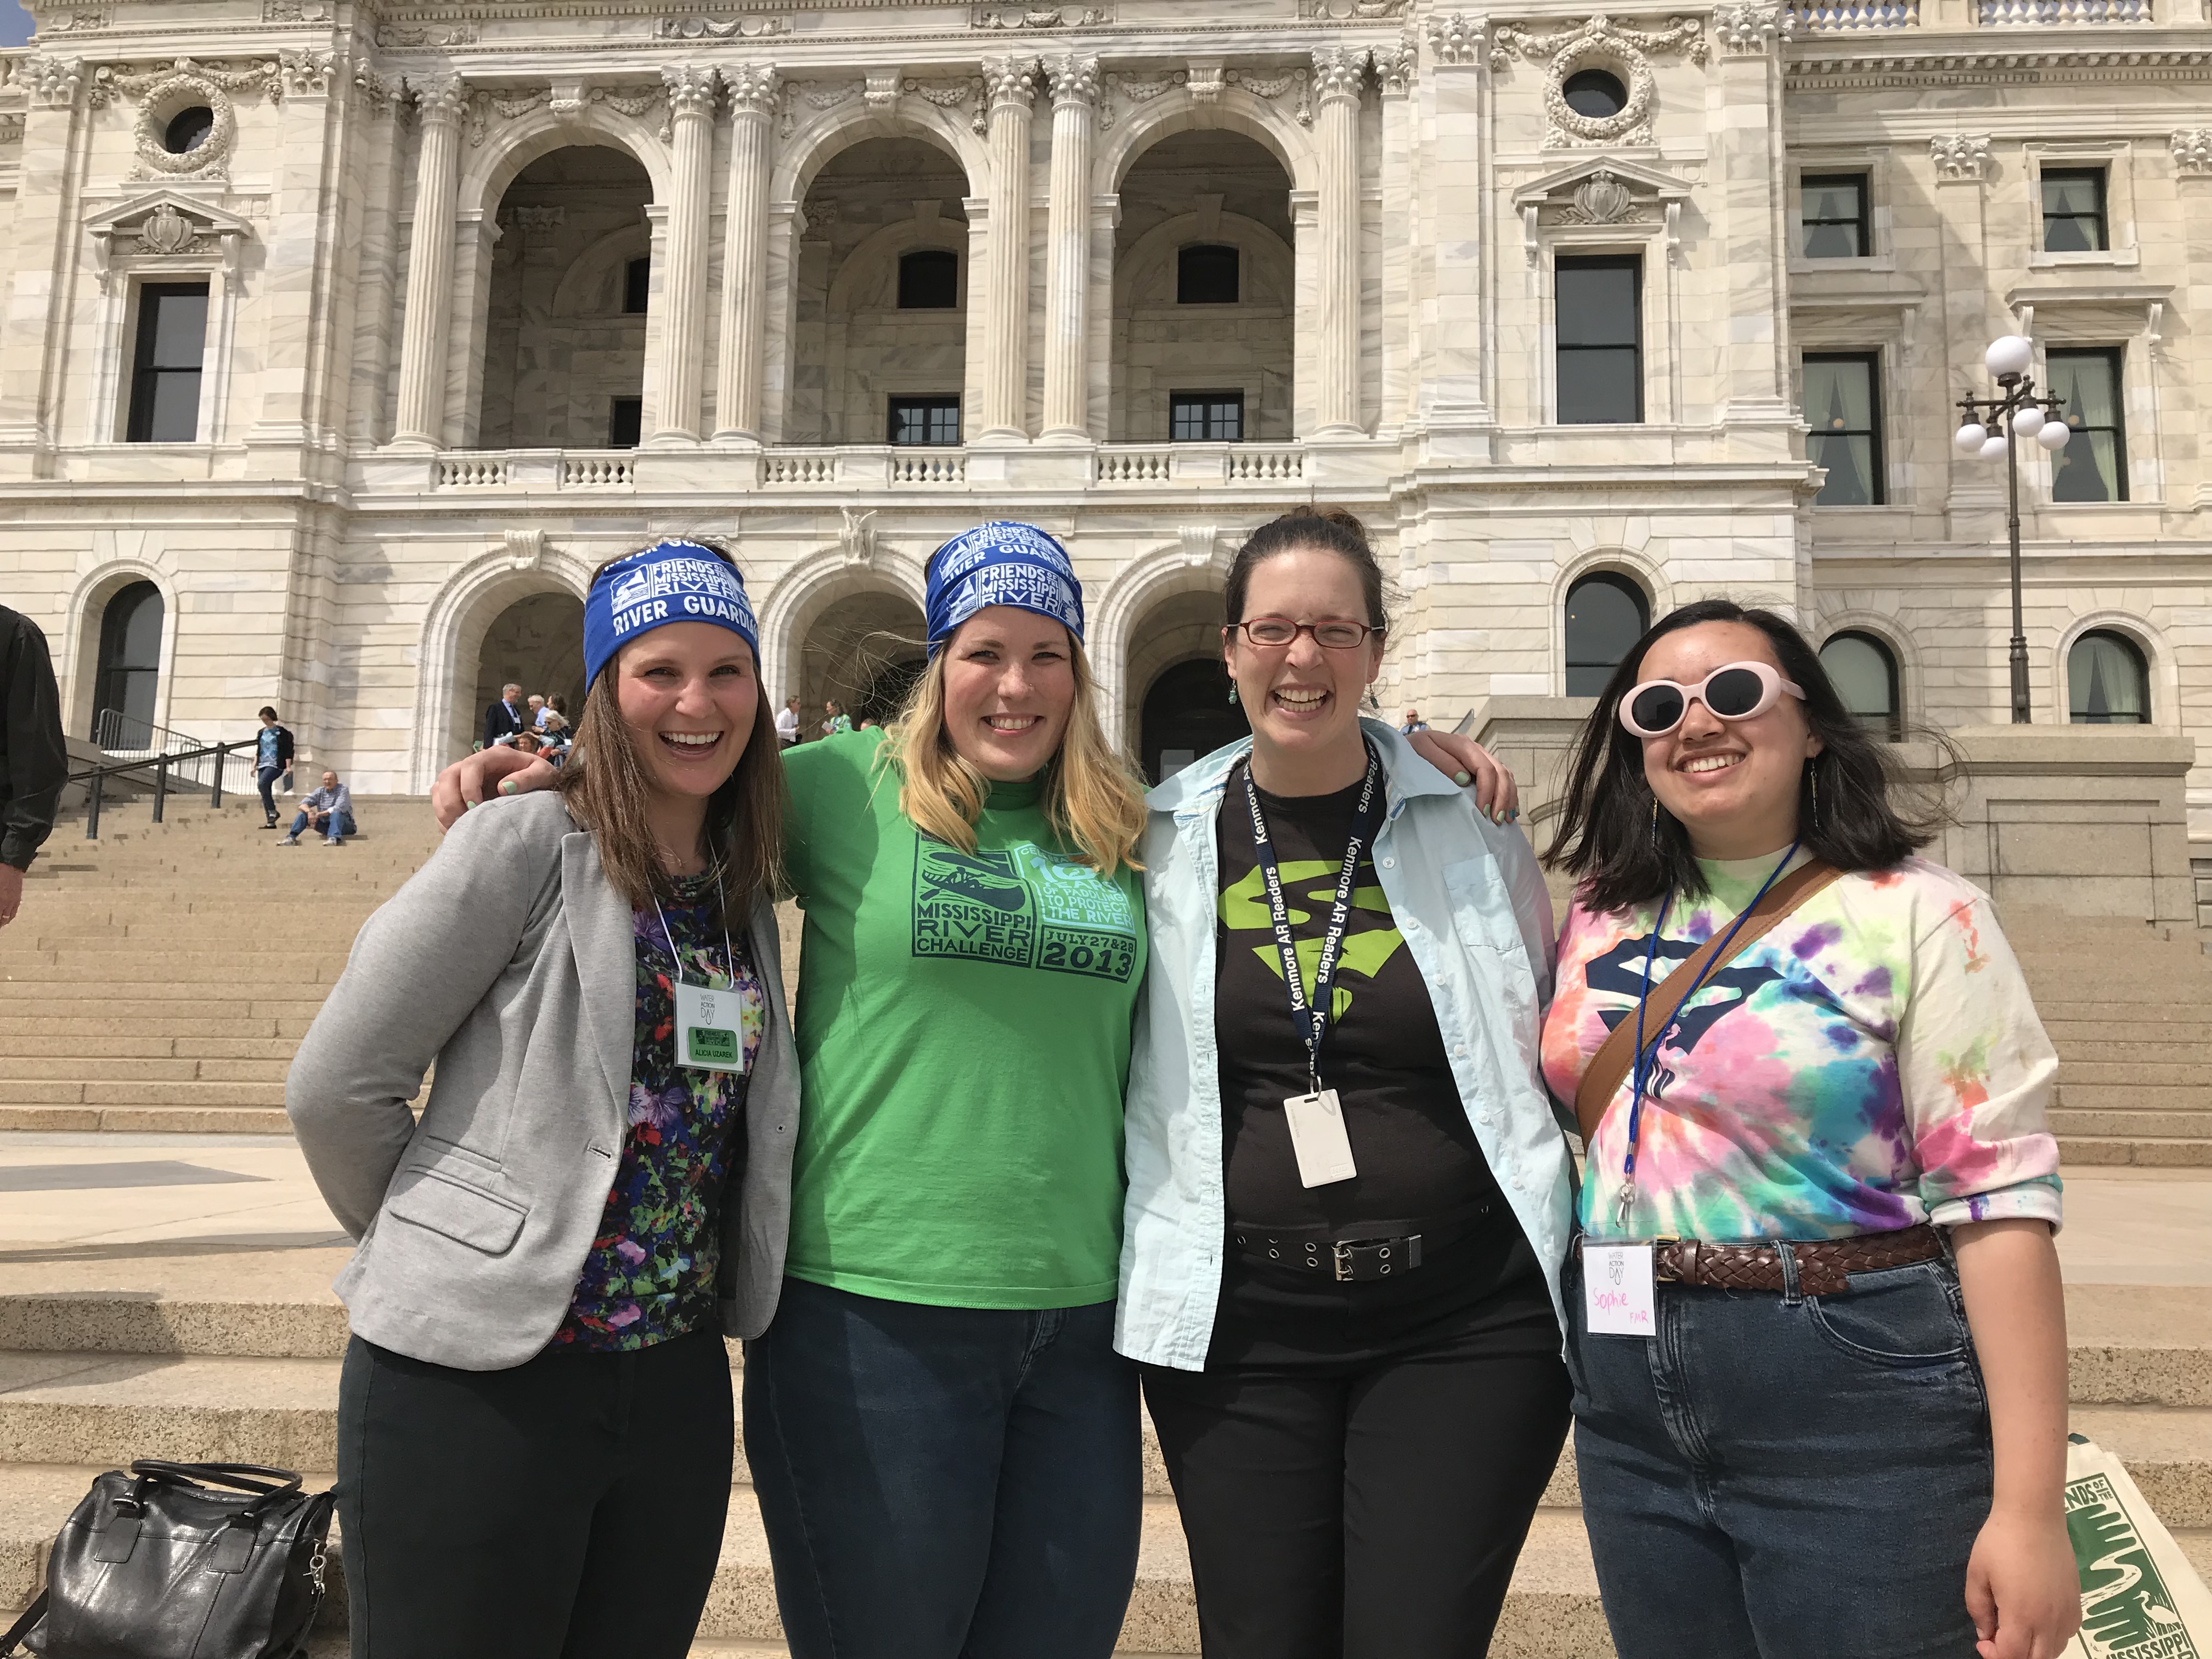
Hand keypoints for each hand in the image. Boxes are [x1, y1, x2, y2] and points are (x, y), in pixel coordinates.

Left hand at [0, 862, 21, 929]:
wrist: (11, 865)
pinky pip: (13, 912)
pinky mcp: (17, 898)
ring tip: (0, 924)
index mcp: (0, 900)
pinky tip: (6, 918)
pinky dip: (9, 917)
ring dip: (2, 922)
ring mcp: (13, 901)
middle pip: (1, 919)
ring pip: (7, 917)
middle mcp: (6, 903)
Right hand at [431, 746, 557, 830]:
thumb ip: (528, 779)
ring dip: (444, 810)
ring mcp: (464, 780)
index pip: (470, 766)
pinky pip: (441, 803)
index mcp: (494, 757)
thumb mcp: (544, 775)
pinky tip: (457, 832)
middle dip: (450, 800)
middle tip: (462, 821)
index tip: (475, 808)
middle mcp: (474, 766)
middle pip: (447, 776)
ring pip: (440, 789)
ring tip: (458, 829)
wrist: (542, 788)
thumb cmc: (543, 779)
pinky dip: (444, 818)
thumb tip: (503, 788)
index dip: (468, 787)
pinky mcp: (460, 795)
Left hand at [1404, 731, 1520, 824]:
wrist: (1406, 749)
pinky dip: (1508, 794)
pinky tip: (1510, 810)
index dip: (1487, 791)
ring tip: (1505, 819)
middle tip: (1496, 820)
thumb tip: (1464, 778)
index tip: (1481, 812)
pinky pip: (1502, 778)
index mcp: (1462, 745)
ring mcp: (1479, 758)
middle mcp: (1475, 750)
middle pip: (1500, 772)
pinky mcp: (1479, 767)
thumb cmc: (1411, 752)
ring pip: (1505, 775)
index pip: (1485, 768)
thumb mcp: (1421, 752)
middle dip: (1501, 797)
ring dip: (1508, 797)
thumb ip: (1442, 762)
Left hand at [1966, 1504, 2081, 1658]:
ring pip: (2055, 1650)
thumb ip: (1978, 1609)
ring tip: (2016, 1631)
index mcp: (2022, 1615)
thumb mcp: (1977, 1574)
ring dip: (2034, 1650)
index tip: (1984, 1643)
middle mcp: (2049, 1620)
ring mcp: (2067, 1612)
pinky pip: (2068, 1634)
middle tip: (1997, 1639)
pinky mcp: (2077, 1602)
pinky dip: (2052, 1639)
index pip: (2013, 1656)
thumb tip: (1986, 1635)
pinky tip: (2037, 1622)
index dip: (1995, 1657)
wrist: (2034, 1516)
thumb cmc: (1999, 1542)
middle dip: (2015, 1656)